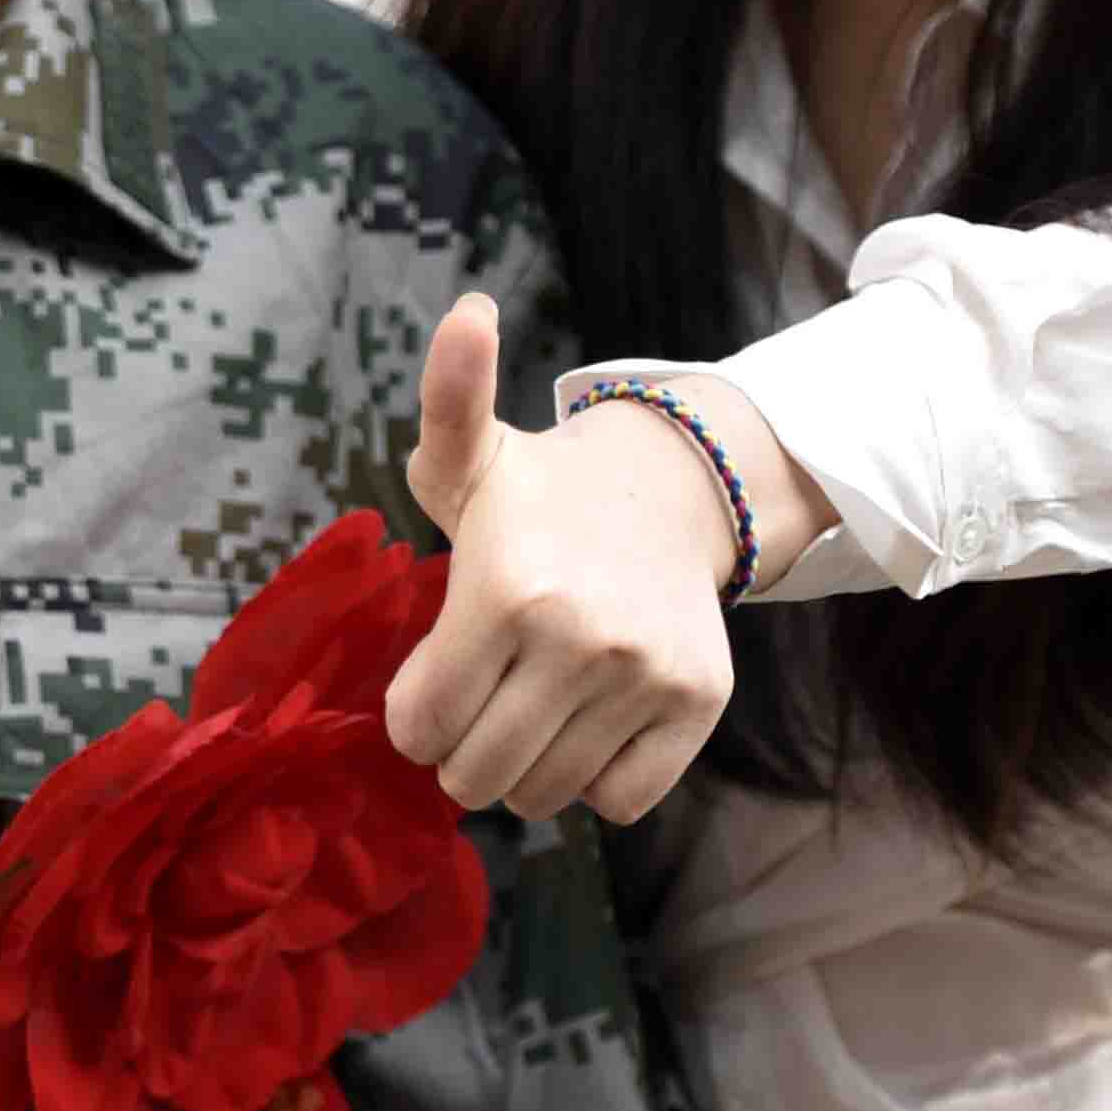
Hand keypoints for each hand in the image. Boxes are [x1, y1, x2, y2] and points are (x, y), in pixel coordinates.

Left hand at [378, 293, 740, 821]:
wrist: (671, 494)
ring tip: (532, 708)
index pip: (421, 726)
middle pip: (476, 773)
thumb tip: (467, 309)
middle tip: (482, 700)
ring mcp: (644, 678)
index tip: (433, 680)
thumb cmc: (540, 495)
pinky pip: (619, 800)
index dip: (414, 716)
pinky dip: (595, 779)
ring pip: (543, 796)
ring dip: (523, 770)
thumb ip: (448, 401)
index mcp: (509, 592)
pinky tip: (591, 721)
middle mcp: (582, 641)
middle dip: (461, 751)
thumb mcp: (470, 454)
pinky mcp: (697, 707)